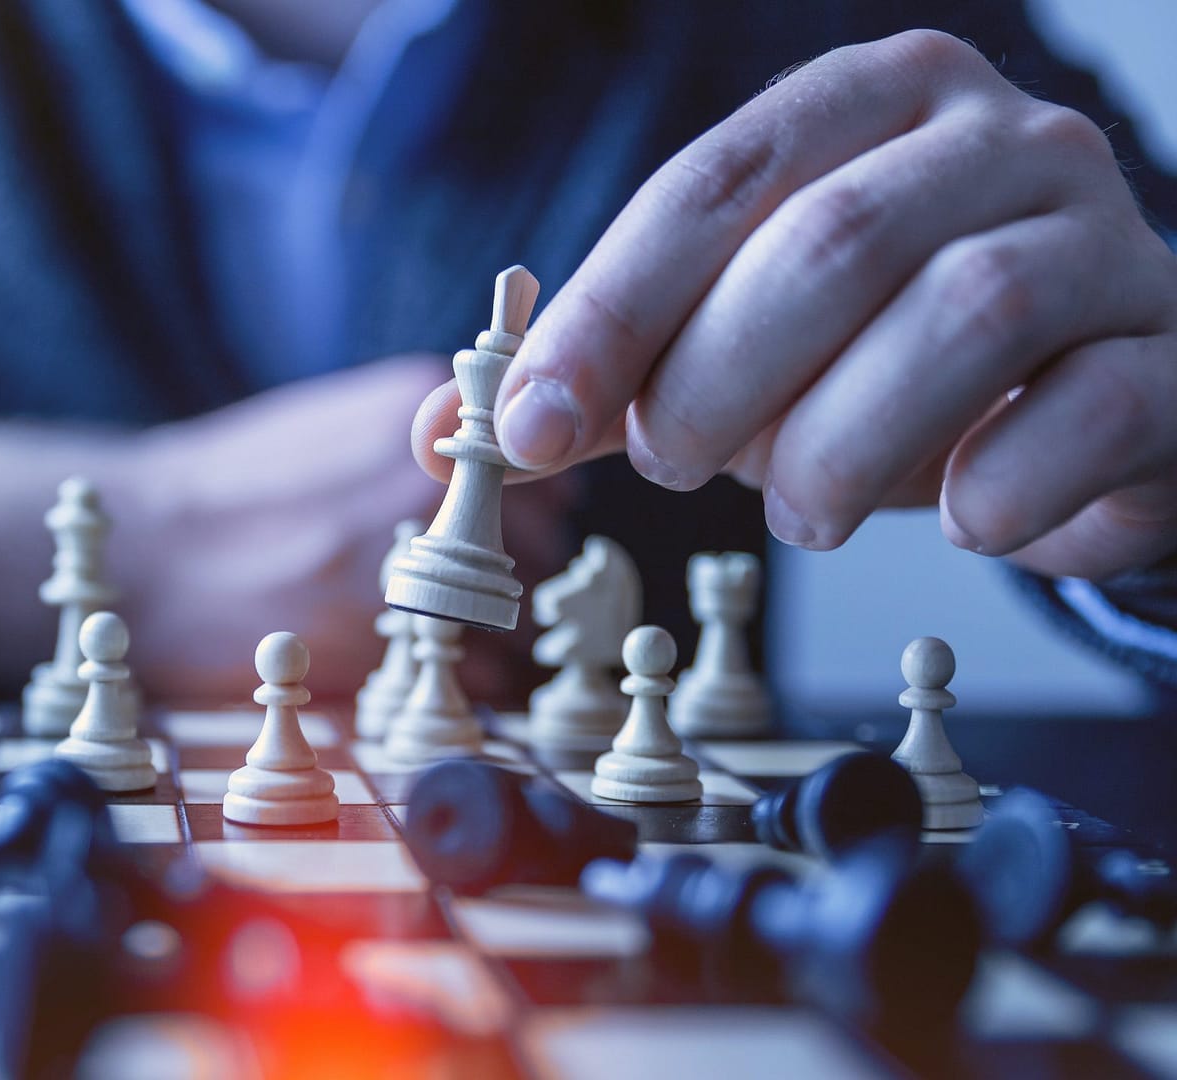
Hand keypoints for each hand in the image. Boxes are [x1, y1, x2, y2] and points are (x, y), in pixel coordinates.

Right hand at [0, 356, 573, 701]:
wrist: (144, 552)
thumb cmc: (232, 492)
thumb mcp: (333, 424)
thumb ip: (424, 441)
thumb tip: (507, 472)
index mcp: (418, 410)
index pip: (548, 467)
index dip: (525, 511)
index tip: (493, 533)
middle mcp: (428, 479)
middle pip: (541, 544)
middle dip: (508, 576)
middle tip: (448, 593)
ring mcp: (412, 559)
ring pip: (518, 617)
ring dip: (491, 637)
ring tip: (423, 633)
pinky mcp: (387, 642)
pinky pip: (483, 677)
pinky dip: (465, 685)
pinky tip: (407, 667)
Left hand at [416, 30, 1176, 579]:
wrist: (1085, 405)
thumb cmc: (885, 365)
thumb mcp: (735, 350)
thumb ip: (605, 379)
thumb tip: (448, 431)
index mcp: (870, 105)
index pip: (714, 184)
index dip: (610, 309)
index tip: (529, 426)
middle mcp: (997, 142)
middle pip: (832, 241)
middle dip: (718, 379)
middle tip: (677, 466)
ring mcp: (1105, 236)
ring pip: (966, 313)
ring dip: (842, 444)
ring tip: (796, 512)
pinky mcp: (1170, 353)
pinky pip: (1091, 409)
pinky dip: (999, 485)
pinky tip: (957, 519)